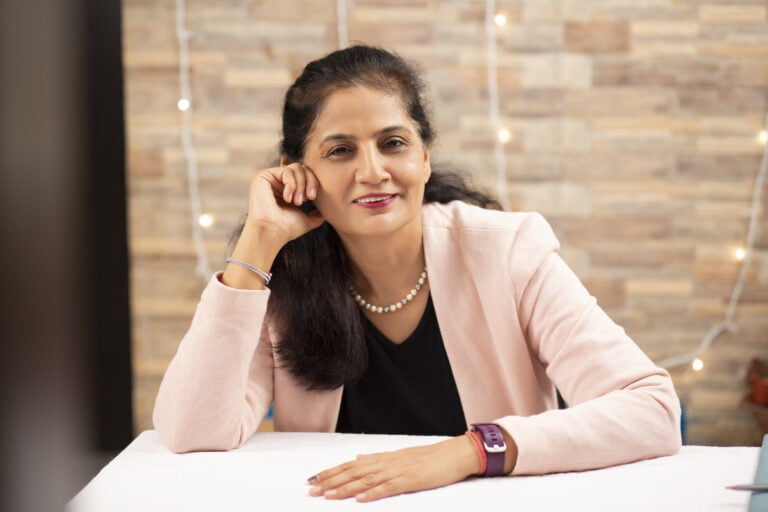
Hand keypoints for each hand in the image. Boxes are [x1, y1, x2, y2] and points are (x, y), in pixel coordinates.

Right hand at [245, 162, 324, 244]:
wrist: (273, 232)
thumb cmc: (287, 228)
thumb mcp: (306, 220)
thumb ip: (315, 215)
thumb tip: (324, 213)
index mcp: (286, 188)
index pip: (305, 174)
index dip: (313, 182)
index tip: (312, 197)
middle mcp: (277, 181)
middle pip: (302, 168)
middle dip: (309, 182)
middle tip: (309, 198)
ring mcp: (270, 177)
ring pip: (296, 168)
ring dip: (301, 185)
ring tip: (297, 201)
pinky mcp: (263, 176)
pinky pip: (286, 171)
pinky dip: (291, 185)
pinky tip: (287, 198)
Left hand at [307, 435, 479, 502]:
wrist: (454, 454)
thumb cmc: (429, 458)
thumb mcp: (400, 456)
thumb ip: (377, 459)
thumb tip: (357, 458)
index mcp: (384, 457)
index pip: (351, 464)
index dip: (332, 472)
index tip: (314, 479)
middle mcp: (387, 462)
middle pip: (354, 471)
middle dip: (331, 480)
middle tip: (312, 489)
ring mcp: (398, 471)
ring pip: (366, 479)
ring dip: (346, 488)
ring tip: (328, 495)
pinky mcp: (411, 480)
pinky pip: (388, 487)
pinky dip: (373, 493)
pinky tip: (360, 498)